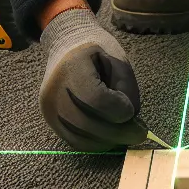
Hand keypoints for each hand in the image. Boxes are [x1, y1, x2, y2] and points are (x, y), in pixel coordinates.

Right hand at [38, 7, 146, 151]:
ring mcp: (49, 109)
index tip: (131, 110)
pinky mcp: (50, 121)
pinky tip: (110, 135)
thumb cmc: (97, 50)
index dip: (117, 109)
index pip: (95, 99)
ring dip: (108, 140)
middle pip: (87, 124)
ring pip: (82, 138)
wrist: (67, 46)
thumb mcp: (118, 60)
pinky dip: (96, 143)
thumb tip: (130, 120)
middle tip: (139, 133)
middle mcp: (54, 91)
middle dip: (119, 132)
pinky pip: (75, 142)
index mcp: (72, 67)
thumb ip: (126, 88)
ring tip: (126, 132)